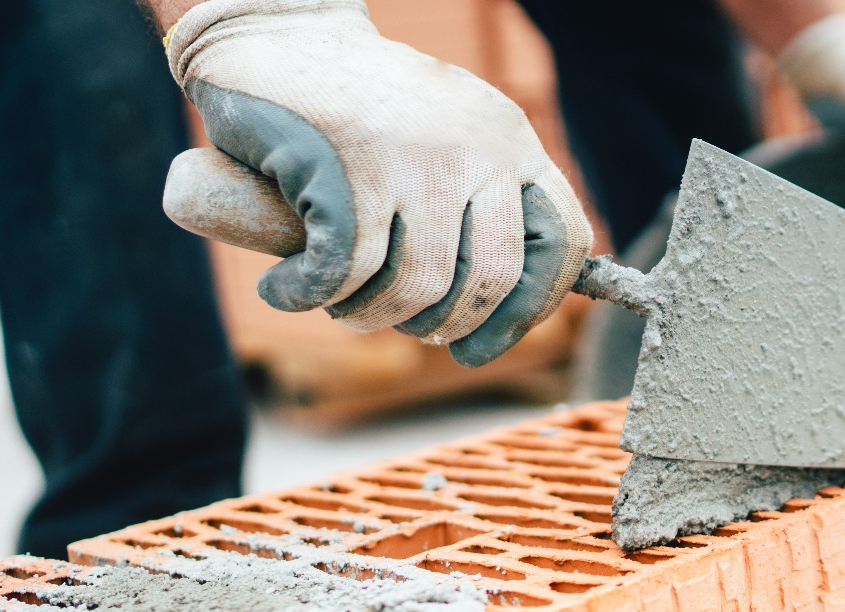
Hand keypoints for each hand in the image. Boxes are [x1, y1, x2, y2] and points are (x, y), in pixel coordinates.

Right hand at [164, 0, 592, 366]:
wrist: (279, 33)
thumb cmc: (361, 107)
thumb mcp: (446, 140)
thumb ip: (481, 204)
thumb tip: (501, 315)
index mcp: (512, 141)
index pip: (564, 242)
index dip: (530, 309)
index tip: (479, 346)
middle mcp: (477, 148)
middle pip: (490, 280)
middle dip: (440, 326)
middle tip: (397, 324)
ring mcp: (416, 156)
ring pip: (416, 286)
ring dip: (367, 316)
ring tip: (337, 304)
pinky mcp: (347, 165)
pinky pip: (344, 272)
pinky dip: (307, 295)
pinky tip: (286, 288)